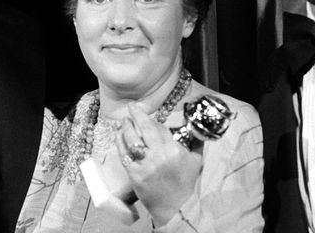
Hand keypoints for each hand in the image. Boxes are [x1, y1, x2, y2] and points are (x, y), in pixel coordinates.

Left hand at [115, 103, 201, 225]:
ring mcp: (145, 165)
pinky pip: (124, 154)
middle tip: (132, 107)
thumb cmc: (185, 184)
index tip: (150, 118)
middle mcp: (159, 155)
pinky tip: (118, 136)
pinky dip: (120, 142)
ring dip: (126, 127)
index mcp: (174, 150)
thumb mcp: (196, 161)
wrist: (175, 207)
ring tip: (124, 121)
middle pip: (145, 128)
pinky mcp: (134, 174)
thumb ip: (196, 142)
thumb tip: (196, 126)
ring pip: (132, 139)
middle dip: (137, 114)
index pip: (160, 128)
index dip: (154, 121)